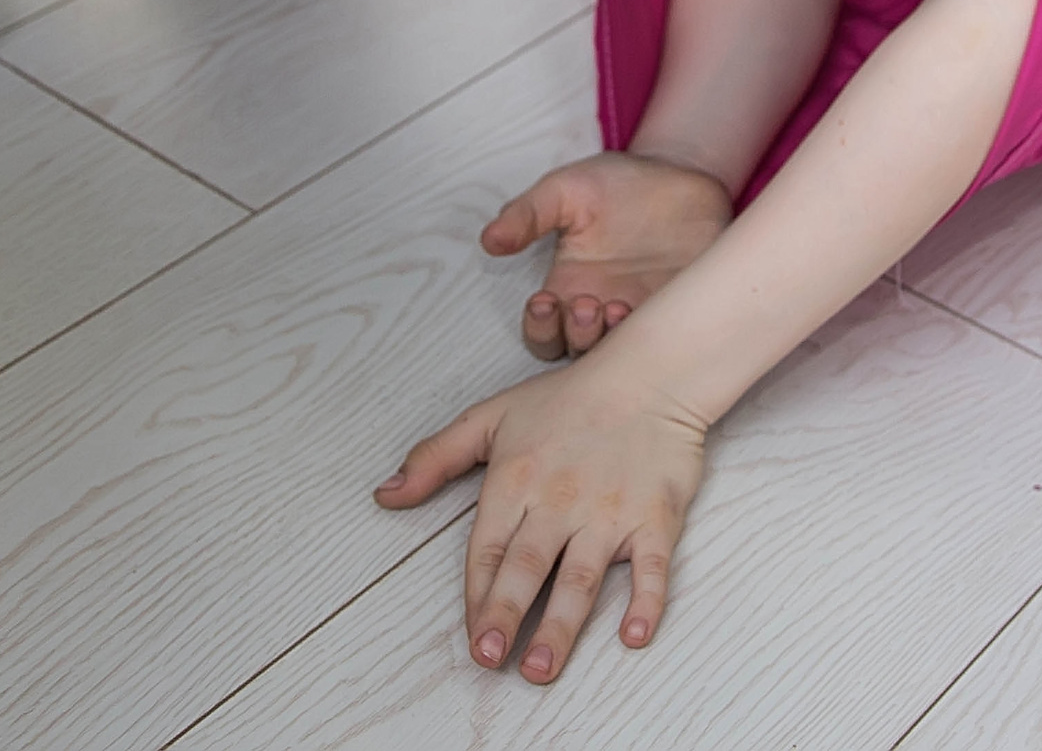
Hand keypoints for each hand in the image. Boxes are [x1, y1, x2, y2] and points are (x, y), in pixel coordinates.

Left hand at [377, 358, 709, 682]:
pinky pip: (651, 567)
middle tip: (492, 659)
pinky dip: (645, 601)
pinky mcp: (655, 518)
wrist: (650, 374)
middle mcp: (560, 501)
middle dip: (506, 617)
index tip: (472, 637)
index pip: (488, 551)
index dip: (477, 597)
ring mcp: (609, 513)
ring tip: (540, 667)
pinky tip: (633, 634)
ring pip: (580, 578)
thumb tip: (386, 494)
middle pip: (527, 569)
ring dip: (560, 626)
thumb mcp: (491, 417)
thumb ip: (435, 458)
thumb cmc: (571, 398)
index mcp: (517, 480)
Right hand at [483, 152, 734, 359]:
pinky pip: (667, 337)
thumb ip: (527, 214)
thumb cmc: (617, 184)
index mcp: (569, 288)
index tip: (542, 301)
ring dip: (612, 338)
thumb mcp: (566, 191)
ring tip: (617, 306)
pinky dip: (657, 332)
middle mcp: (602, 309)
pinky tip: (652, 305)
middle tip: (586, 304)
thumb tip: (489, 240)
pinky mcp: (681, 307)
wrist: (678, 172)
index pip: (544, 333)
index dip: (540, 328)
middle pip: (578, 352)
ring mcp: (643, 312)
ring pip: (619, 354)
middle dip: (575, 336)